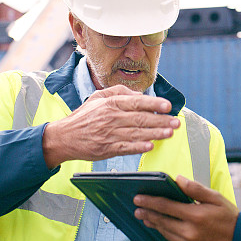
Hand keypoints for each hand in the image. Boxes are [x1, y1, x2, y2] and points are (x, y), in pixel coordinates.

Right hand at [42, 85, 179, 167]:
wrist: (64, 137)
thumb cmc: (84, 116)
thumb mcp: (98, 97)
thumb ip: (119, 92)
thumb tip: (140, 94)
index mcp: (111, 103)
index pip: (137, 102)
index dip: (154, 104)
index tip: (168, 106)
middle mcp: (112, 118)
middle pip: (141, 119)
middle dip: (161, 121)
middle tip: (176, 122)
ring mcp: (110, 134)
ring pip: (137, 133)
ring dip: (155, 134)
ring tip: (169, 133)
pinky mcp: (107, 149)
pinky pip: (126, 148)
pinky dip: (139, 147)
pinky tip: (150, 146)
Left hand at [134, 175, 237, 240]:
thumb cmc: (230, 218)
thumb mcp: (216, 198)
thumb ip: (196, 189)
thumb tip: (178, 180)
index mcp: (195, 216)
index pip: (165, 206)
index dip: (150, 201)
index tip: (138, 198)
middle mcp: (189, 232)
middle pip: (161, 221)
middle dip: (147, 213)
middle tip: (136, 208)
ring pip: (165, 232)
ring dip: (154, 224)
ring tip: (145, 217)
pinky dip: (166, 233)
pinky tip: (162, 228)